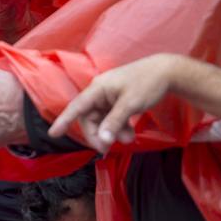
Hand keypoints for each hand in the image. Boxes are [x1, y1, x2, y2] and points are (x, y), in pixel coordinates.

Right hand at [50, 54, 180, 152]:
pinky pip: (112, 119)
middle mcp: (100, 92)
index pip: (77, 106)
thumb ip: (114, 123)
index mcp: (98, 88)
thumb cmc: (147, 83)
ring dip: (112, 132)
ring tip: (128, 139)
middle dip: (98, 134)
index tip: (53, 133)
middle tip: (108, 148)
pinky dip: (118, 128)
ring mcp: (109, 97)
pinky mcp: (118, 102)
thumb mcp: (130, 104)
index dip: (64, 120)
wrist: (166, 72)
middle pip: (90, 119)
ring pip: (102, 121)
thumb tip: (102, 140)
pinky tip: (130, 134)